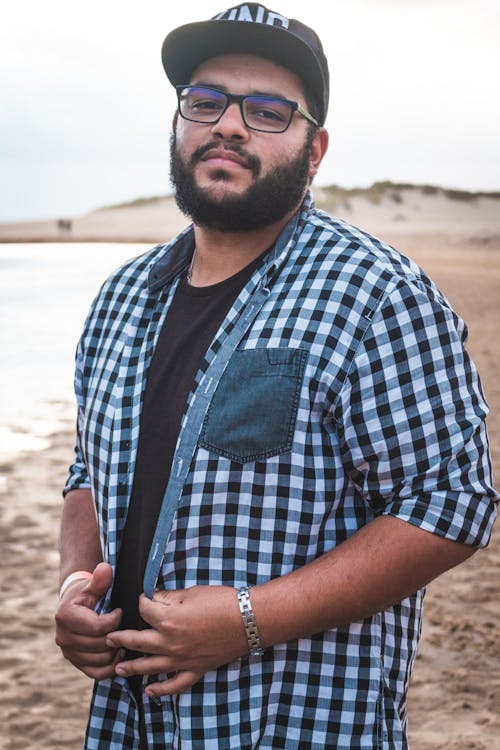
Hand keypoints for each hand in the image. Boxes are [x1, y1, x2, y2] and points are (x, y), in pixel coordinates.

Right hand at [55, 562, 122, 679]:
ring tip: (125, 640)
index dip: (115, 621)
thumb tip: (105, 569)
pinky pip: (95, 673)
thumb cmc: (88, 593)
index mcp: (65, 616)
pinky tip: (119, 655)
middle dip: (117, 637)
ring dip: (115, 653)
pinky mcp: (75, 662)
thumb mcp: (93, 584)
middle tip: (127, 628)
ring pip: (99, 661)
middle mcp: (62, 637)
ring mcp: (68, 652)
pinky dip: (110, 668)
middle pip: (99, 645)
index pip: (97, 627)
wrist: (75, 605)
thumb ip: (100, 579)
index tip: (120, 612)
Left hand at [106, 586, 247, 695]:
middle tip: (108, 639)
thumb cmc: (221, 601)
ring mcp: (181, 659)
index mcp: (168, 620)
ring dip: (132, 667)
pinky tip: (150, 691)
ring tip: (118, 668)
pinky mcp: (195, 669)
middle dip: (121, 639)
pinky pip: (174, 684)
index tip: (140, 598)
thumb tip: (154, 598)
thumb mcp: (192, 593)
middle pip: (138, 641)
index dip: (141, 602)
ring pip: (150, 666)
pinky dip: (161, 690)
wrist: (248, 620)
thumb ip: (169, 598)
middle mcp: (170, 643)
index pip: (144, 610)